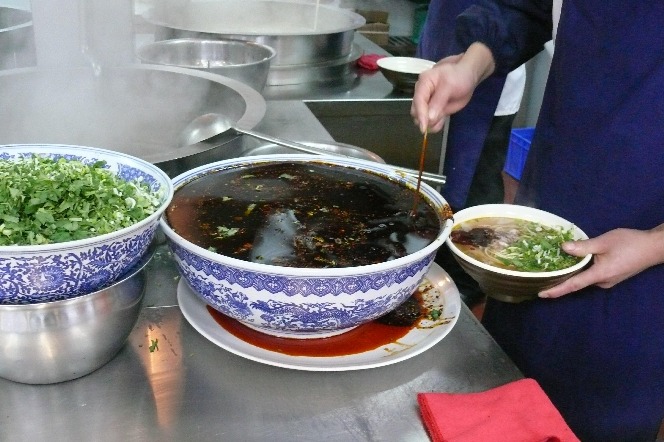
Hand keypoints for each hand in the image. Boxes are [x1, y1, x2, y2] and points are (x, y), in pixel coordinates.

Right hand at [410, 43, 495, 132]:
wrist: (468, 77)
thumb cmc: (458, 76)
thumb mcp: (449, 86)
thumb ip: (438, 101)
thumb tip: (429, 118)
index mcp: (423, 84)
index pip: (418, 101)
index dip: (420, 114)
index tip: (423, 128)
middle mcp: (422, 94)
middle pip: (416, 111)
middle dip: (424, 119)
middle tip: (437, 120)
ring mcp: (428, 103)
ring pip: (422, 118)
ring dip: (430, 123)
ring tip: (442, 119)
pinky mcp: (435, 111)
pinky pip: (431, 122)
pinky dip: (435, 125)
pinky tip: (441, 123)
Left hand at [539, 226, 663, 297]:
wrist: (654, 247)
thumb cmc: (631, 243)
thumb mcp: (604, 242)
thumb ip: (583, 247)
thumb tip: (563, 248)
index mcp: (600, 275)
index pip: (573, 285)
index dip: (556, 290)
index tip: (541, 294)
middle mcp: (602, 282)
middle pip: (577, 282)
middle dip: (560, 280)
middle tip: (541, 277)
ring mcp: (608, 280)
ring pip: (584, 278)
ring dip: (571, 274)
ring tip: (551, 269)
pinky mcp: (611, 276)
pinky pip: (592, 275)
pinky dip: (581, 270)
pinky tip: (572, 263)